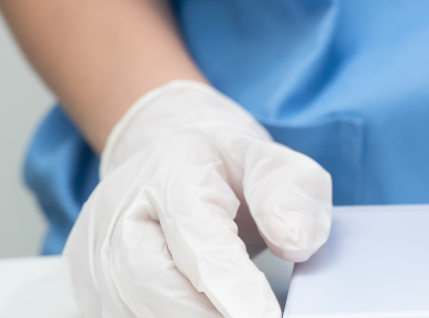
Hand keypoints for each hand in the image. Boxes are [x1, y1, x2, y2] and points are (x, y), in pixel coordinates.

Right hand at [65, 81, 332, 316]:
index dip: (233, 286)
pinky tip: (214, 314)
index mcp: (170, 173)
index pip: (197, 237)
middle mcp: (118, 217)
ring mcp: (95, 260)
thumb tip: (296, 241)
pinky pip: (127, 317)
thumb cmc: (225, 170)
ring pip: (134, 310)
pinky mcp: (93, 295)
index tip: (267, 317)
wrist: (168, 168)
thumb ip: (292, 195)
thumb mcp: (275, 163)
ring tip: (242, 312)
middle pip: (152, 283)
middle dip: (208, 316)